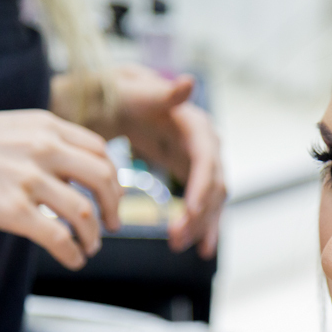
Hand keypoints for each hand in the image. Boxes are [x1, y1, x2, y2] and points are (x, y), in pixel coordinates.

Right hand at [0, 110, 122, 269]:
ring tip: (89, 246)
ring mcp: (27, 177)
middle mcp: (42, 146)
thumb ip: (40, 145)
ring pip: (85, 212)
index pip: (100, 150)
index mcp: (43, 124)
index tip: (111, 196)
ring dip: (94, 236)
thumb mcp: (5, 129)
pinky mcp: (10, 209)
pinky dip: (73, 253)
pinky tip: (73, 259)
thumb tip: (67, 176)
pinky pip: (59, 237)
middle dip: (114, 207)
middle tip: (112, 224)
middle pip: (104, 179)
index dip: (113, 177)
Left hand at [55, 66, 225, 258]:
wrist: (119, 103)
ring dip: (198, 225)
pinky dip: (204, 228)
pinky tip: (202, 250)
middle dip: (197, 214)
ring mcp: (202, 165)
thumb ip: (162, 92)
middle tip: (175, 237)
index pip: (207, 160)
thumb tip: (189, 82)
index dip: (201, 187)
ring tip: (178, 245)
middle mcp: (206, 146)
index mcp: (196, 126)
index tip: (189, 212)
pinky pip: (205, 206)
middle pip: (212, 186)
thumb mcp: (136, 92)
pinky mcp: (193, 179)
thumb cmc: (124, 96)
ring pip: (211, 201)